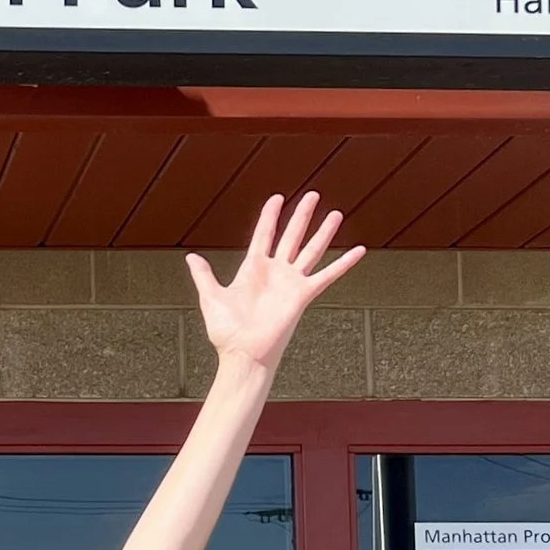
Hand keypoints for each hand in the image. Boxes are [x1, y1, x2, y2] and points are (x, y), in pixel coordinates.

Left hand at [187, 193, 363, 376]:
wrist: (243, 354)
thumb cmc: (227, 332)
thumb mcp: (211, 297)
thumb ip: (204, 276)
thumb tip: (191, 257)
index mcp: (253, 270)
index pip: (264, 235)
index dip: (270, 216)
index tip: (277, 198)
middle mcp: (275, 273)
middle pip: (291, 236)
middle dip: (301, 215)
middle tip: (312, 195)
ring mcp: (291, 283)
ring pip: (310, 249)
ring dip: (323, 231)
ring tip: (335, 213)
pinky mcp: (303, 295)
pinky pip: (327, 275)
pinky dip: (344, 263)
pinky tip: (358, 251)